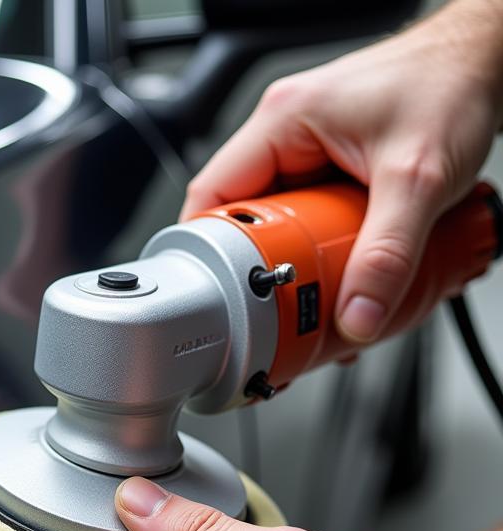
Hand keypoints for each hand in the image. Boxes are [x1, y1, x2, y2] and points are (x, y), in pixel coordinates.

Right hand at [182, 0, 502, 342]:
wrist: (491, 60)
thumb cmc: (454, 82)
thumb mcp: (420, 179)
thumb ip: (388, 256)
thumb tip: (357, 317)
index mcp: (282, 120)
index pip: (211, 195)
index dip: (208, 252)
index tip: (224, 294)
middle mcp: (287, 132)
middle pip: (243, 218)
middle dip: (261, 265)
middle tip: (279, 300)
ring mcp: (307, 150)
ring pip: (278, 223)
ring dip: (296, 260)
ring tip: (316, 289)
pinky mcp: (330, 166)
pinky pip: (308, 219)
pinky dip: (322, 249)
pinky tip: (341, 269)